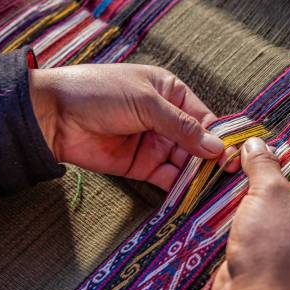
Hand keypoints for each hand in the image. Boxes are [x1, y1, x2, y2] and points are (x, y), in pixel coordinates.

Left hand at [29, 64, 238, 190]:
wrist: (53, 115)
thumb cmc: (99, 93)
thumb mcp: (146, 102)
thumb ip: (182, 127)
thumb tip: (216, 147)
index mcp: (171, 93)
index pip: (205, 118)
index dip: (220, 137)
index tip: (236, 155)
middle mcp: (167, 119)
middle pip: (199, 143)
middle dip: (214, 160)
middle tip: (231, 178)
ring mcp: (155, 144)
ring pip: (186, 163)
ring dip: (200, 176)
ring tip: (218, 191)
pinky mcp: (141, 166)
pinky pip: (168, 178)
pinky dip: (181, 188)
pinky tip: (194, 196)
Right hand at [211, 138, 289, 289]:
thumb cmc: (274, 247)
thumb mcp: (268, 192)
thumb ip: (264, 164)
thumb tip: (255, 144)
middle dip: (285, 167)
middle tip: (267, 146)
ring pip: (288, 205)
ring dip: (268, 189)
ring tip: (249, 166)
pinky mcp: (283, 254)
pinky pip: (274, 223)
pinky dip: (260, 210)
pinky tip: (241, 197)